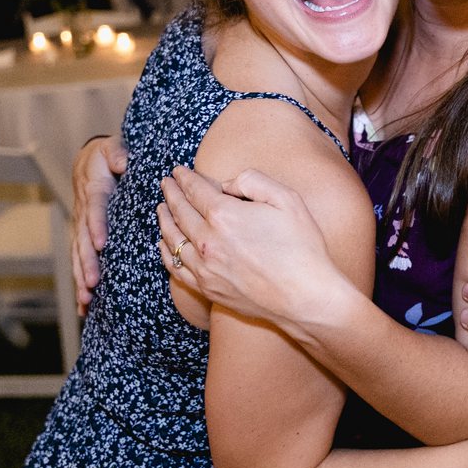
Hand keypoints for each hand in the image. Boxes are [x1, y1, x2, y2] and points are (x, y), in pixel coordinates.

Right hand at [71, 135, 126, 314]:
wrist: (89, 161)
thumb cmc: (107, 155)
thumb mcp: (112, 148)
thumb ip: (117, 153)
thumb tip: (122, 162)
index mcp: (93, 191)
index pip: (94, 210)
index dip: (96, 226)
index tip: (100, 243)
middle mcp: (83, 214)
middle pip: (82, 241)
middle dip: (87, 264)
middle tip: (93, 284)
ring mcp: (81, 228)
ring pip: (78, 257)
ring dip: (81, 279)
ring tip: (87, 300)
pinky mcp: (83, 239)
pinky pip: (80, 263)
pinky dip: (81, 285)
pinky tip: (85, 307)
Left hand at [155, 164, 347, 331]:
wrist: (305, 297)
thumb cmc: (302, 247)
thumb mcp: (287, 200)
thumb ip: (254, 181)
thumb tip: (227, 184)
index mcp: (225, 215)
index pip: (195, 190)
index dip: (185, 177)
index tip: (178, 170)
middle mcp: (208, 241)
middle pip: (180, 211)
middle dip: (171, 194)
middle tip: (166, 183)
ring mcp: (205, 267)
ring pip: (173, 239)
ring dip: (164, 220)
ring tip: (161, 208)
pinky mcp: (207, 288)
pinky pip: (176, 267)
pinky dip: (166, 252)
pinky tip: (164, 244)